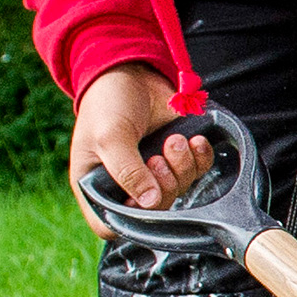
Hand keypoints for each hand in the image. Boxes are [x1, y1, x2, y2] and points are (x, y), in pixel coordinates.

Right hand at [68, 61, 211, 237]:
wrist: (130, 71)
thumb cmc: (107, 103)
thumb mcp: (110, 137)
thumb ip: (127, 170)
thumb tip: (151, 202)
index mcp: (97, 187)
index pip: (111, 225)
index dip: (131, 220)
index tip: (144, 198)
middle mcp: (126, 185)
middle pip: (155, 211)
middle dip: (165, 185)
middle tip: (159, 157)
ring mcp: (153, 172)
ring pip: (179, 190)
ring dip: (183, 167)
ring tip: (173, 140)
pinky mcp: (177, 157)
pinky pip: (197, 171)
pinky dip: (200, 158)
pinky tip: (194, 141)